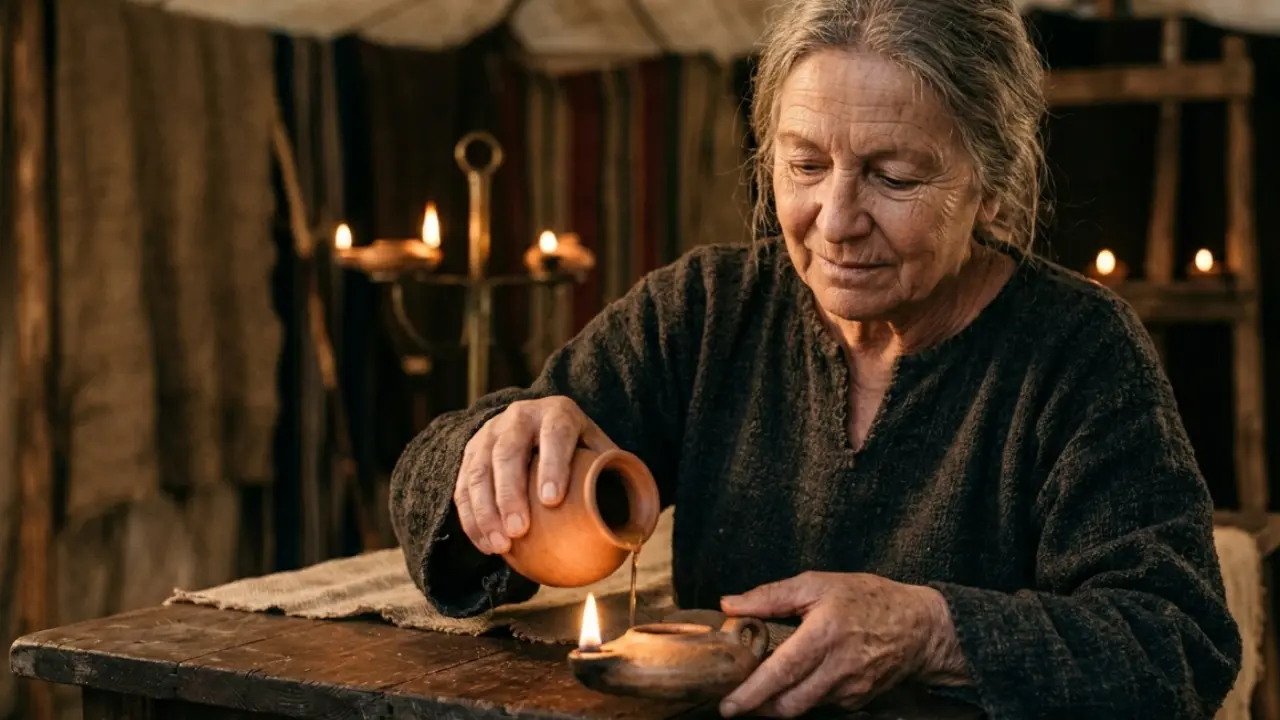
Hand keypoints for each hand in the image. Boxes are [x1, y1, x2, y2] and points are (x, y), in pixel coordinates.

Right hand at [454, 396, 615, 554]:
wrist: (538, 426)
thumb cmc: (579, 450)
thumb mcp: (600, 451)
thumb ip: (616, 477)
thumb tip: (638, 523)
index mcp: (558, 413)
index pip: (555, 433)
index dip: (552, 464)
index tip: (552, 500)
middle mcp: (519, 418)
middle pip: (508, 452)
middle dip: (510, 493)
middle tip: (519, 531)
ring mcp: (489, 434)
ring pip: (479, 471)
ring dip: (485, 511)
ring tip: (500, 546)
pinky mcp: (470, 455)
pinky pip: (464, 487)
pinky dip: (471, 518)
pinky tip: (485, 545)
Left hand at [718, 571, 963, 717]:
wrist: (920, 628)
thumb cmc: (868, 599)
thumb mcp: (818, 583)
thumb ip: (771, 596)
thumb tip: (729, 604)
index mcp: (824, 634)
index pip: (781, 673)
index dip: (752, 694)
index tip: (728, 706)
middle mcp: (838, 668)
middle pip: (789, 704)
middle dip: (759, 709)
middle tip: (735, 701)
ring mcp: (850, 689)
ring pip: (803, 709)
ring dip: (778, 705)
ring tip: (761, 691)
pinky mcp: (858, 700)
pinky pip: (822, 706)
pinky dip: (803, 699)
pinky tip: (795, 684)